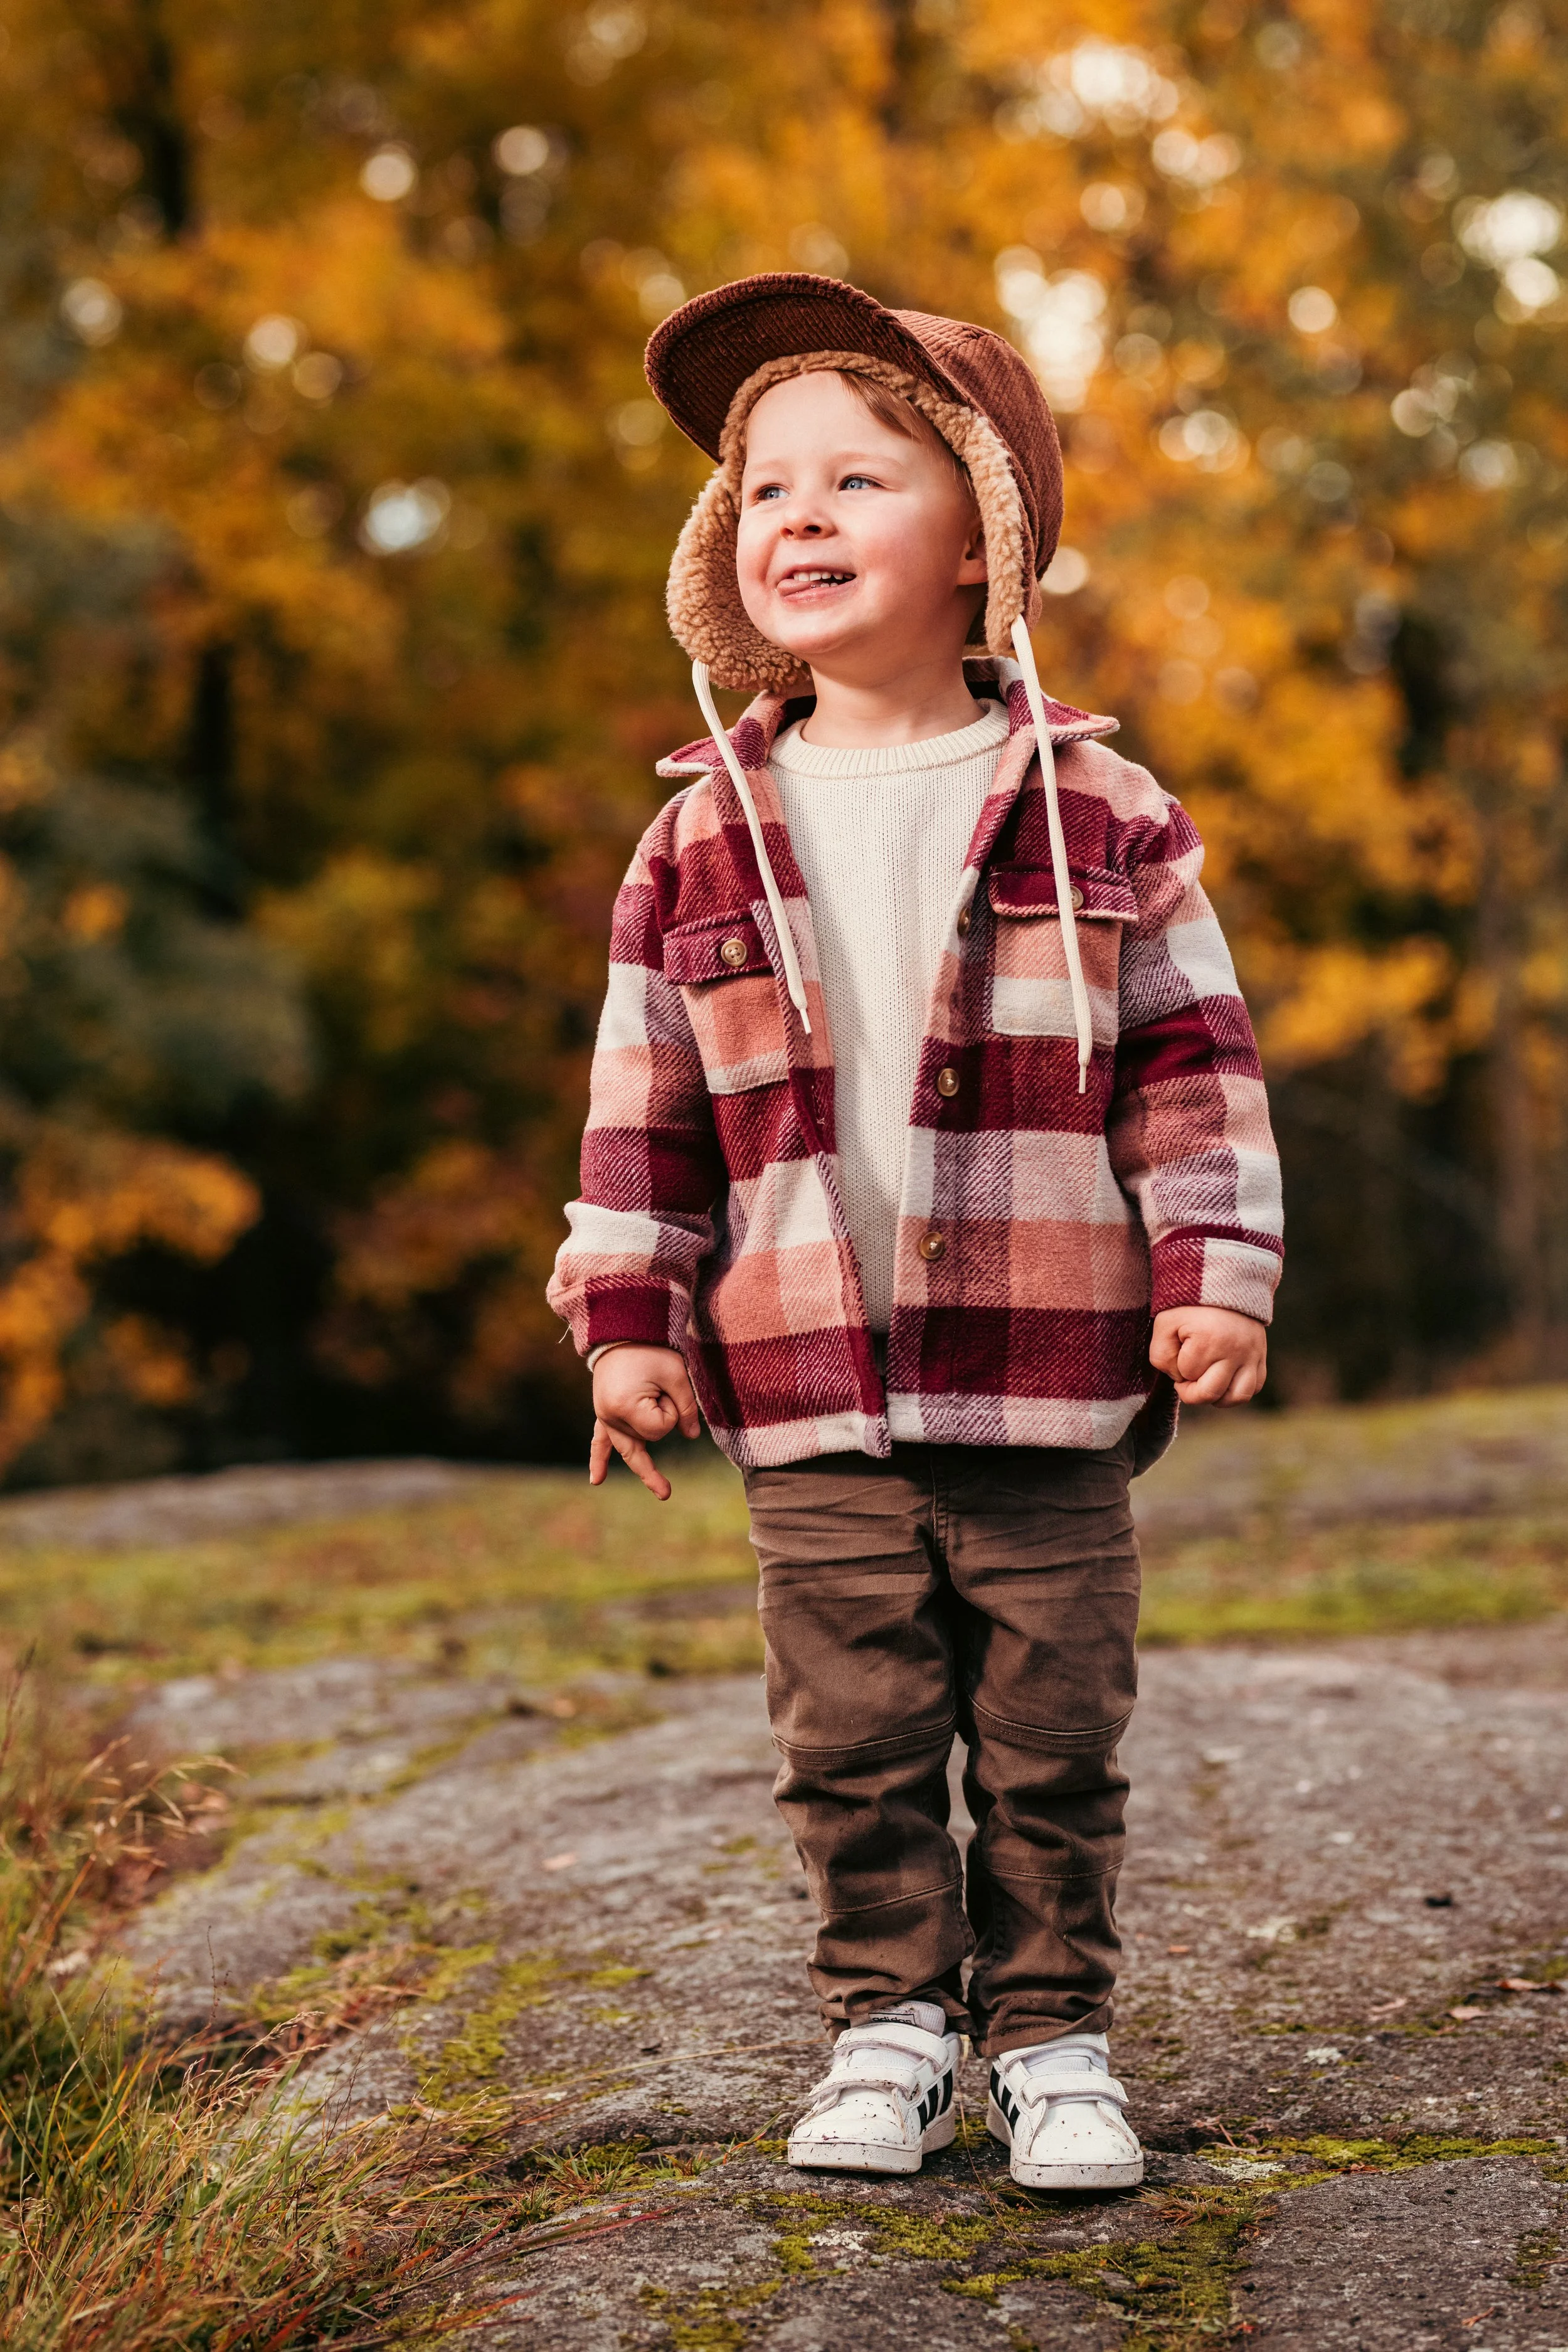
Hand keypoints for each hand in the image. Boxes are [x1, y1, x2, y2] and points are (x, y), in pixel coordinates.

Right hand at [589, 1345, 700, 1497]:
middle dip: (661, 1420)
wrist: (622, 1328)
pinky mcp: (604, 1410)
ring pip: (626, 1448)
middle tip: (664, 1452)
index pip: (659, 1430)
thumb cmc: (651, 1348)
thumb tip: (692, 1436)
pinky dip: (598, 1458)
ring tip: (664, 1491)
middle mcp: (609, 1416)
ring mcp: (603, 1414)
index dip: (671, 1411)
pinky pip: (599, 1439)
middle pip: (645, 1439)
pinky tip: (597, 1480)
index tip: (666, 1387)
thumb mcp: (676, 1374)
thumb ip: (686, 1408)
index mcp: (625, 1408)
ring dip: (643, 1465)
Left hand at [1149, 1306, 1266, 1405]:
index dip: (1177, 1366)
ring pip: (1237, 1397)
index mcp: (1209, 1340)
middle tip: (1186, 1376)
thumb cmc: (1190, 1306)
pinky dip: (1238, 1390)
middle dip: (1192, 1391)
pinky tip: (1225, 1378)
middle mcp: (1235, 1350)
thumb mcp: (1165, 1323)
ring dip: (1217, 1397)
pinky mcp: (1262, 1356)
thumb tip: (1180, 1380)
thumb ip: (1161, 1355)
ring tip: (1207, 1382)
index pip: (1187, 1374)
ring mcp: (1252, 1355)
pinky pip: (1255, 1387)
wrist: (1224, 1283)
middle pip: (1210, 1393)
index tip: (1179, 1348)